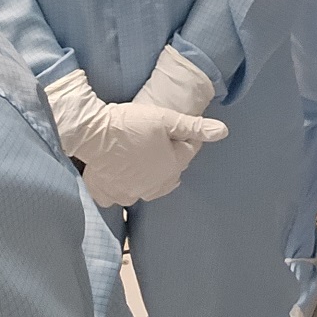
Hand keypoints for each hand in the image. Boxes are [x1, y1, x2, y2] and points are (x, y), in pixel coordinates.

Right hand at [45, 68, 227, 206]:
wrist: (93, 133)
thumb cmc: (131, 123)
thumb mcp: (166, 119)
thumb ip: (195, 127)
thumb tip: (223, 132)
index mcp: (171, 168)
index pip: (189, 153)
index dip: (186, 138)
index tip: (178, 129)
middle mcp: (154, 186)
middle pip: (171, 175)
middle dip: (171, 161)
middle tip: (160, 144)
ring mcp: (131, 193)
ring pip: (149, 188)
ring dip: (151, 177)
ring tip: (145, 161)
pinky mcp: (110, 194)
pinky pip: (121, 197)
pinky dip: (124, 189)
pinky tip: (122, 177)